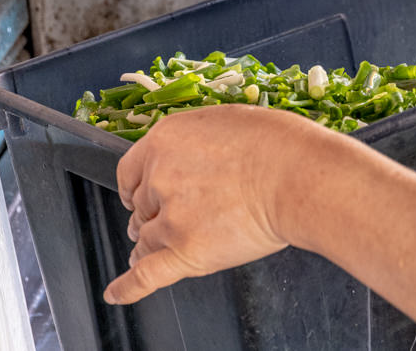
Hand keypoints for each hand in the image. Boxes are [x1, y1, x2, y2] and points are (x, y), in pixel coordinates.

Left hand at [103, 105, 314, 304]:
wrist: (297, 174)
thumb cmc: (276, 144)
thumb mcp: (224, 121)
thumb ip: (194, 142)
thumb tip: (191, 155)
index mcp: (164, 141)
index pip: (131, 172)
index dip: (137, 187)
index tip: (139, 196)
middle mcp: (159, 178)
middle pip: (141, 206)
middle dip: (149, 215)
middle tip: (163, 220)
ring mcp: (171, 218)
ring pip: (146, 239)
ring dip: (147, 245)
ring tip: (151, 250)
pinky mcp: (187, 252)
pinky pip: (147, 275)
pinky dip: (129, 287)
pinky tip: (118, 293)